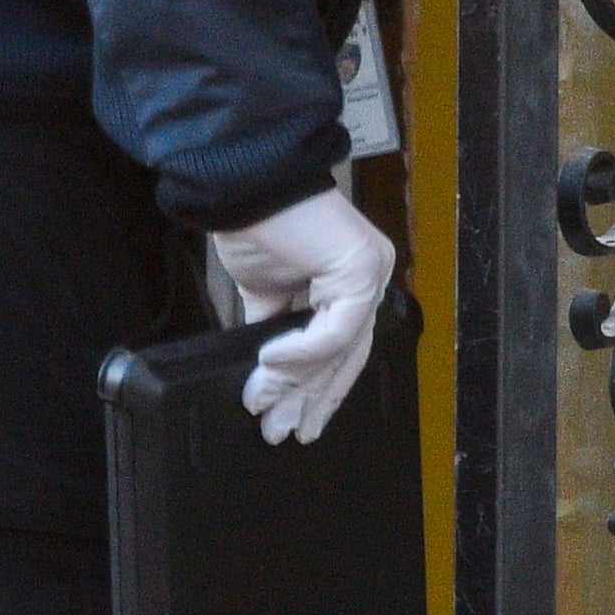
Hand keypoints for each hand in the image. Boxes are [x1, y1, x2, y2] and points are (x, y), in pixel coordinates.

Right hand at [204, 182, 399, 447]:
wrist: (245, 182)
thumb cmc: (256, 224)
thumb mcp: (264, 291)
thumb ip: (274, 328)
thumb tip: (268, 373)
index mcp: (350, 280)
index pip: (345, 348)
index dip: (320, 390)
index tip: (297, 421)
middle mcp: (369, 277)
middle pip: (346, 356)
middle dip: (309, 399)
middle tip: (281, 431)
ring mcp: (369, 273)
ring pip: (339, 350)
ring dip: (295, 385)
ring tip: (265, 409)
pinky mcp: (358, 269)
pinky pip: (333, 332)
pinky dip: (299, 353)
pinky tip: (268, 363)